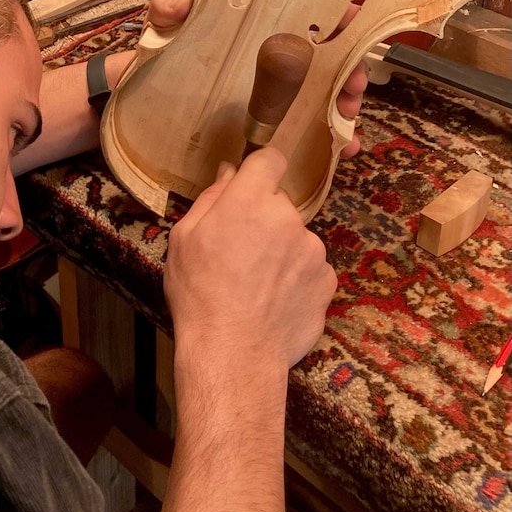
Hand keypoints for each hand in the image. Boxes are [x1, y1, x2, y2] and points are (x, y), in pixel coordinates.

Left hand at [142, 0, 367, 157]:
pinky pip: (309, 128)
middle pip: (327, 57)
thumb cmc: (156, 55)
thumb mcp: (165, 25)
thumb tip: (175, 4)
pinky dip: (332, 136)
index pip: (306, 12)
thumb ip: (171, 9)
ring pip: (325, 92)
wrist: (140, 97)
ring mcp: (272, 92)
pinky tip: (344, 146)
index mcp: (257, 26)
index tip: (356, 17)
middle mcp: (272, 56)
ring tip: (349, 114)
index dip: (336, 13)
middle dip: (349, 67)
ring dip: (346, 101)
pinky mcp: (267, 124)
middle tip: (355, 83)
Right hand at [164, 147, 336, 369]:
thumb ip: (210, 199)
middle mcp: (288, 218)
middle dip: (263, 220)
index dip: (260, 170)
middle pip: (279, 205)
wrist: (233, 352)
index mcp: (249, 201)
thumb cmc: (199, 294)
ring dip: (281, 251)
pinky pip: (310, 268)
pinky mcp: (327, 281)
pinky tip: (273, 300)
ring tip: (256, 285)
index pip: (270, 160)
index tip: (251, 185)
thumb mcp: (183, 240)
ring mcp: (313, 250)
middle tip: (239, 252)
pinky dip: (295, 279)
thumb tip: (229, 174)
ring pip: (296, 238)